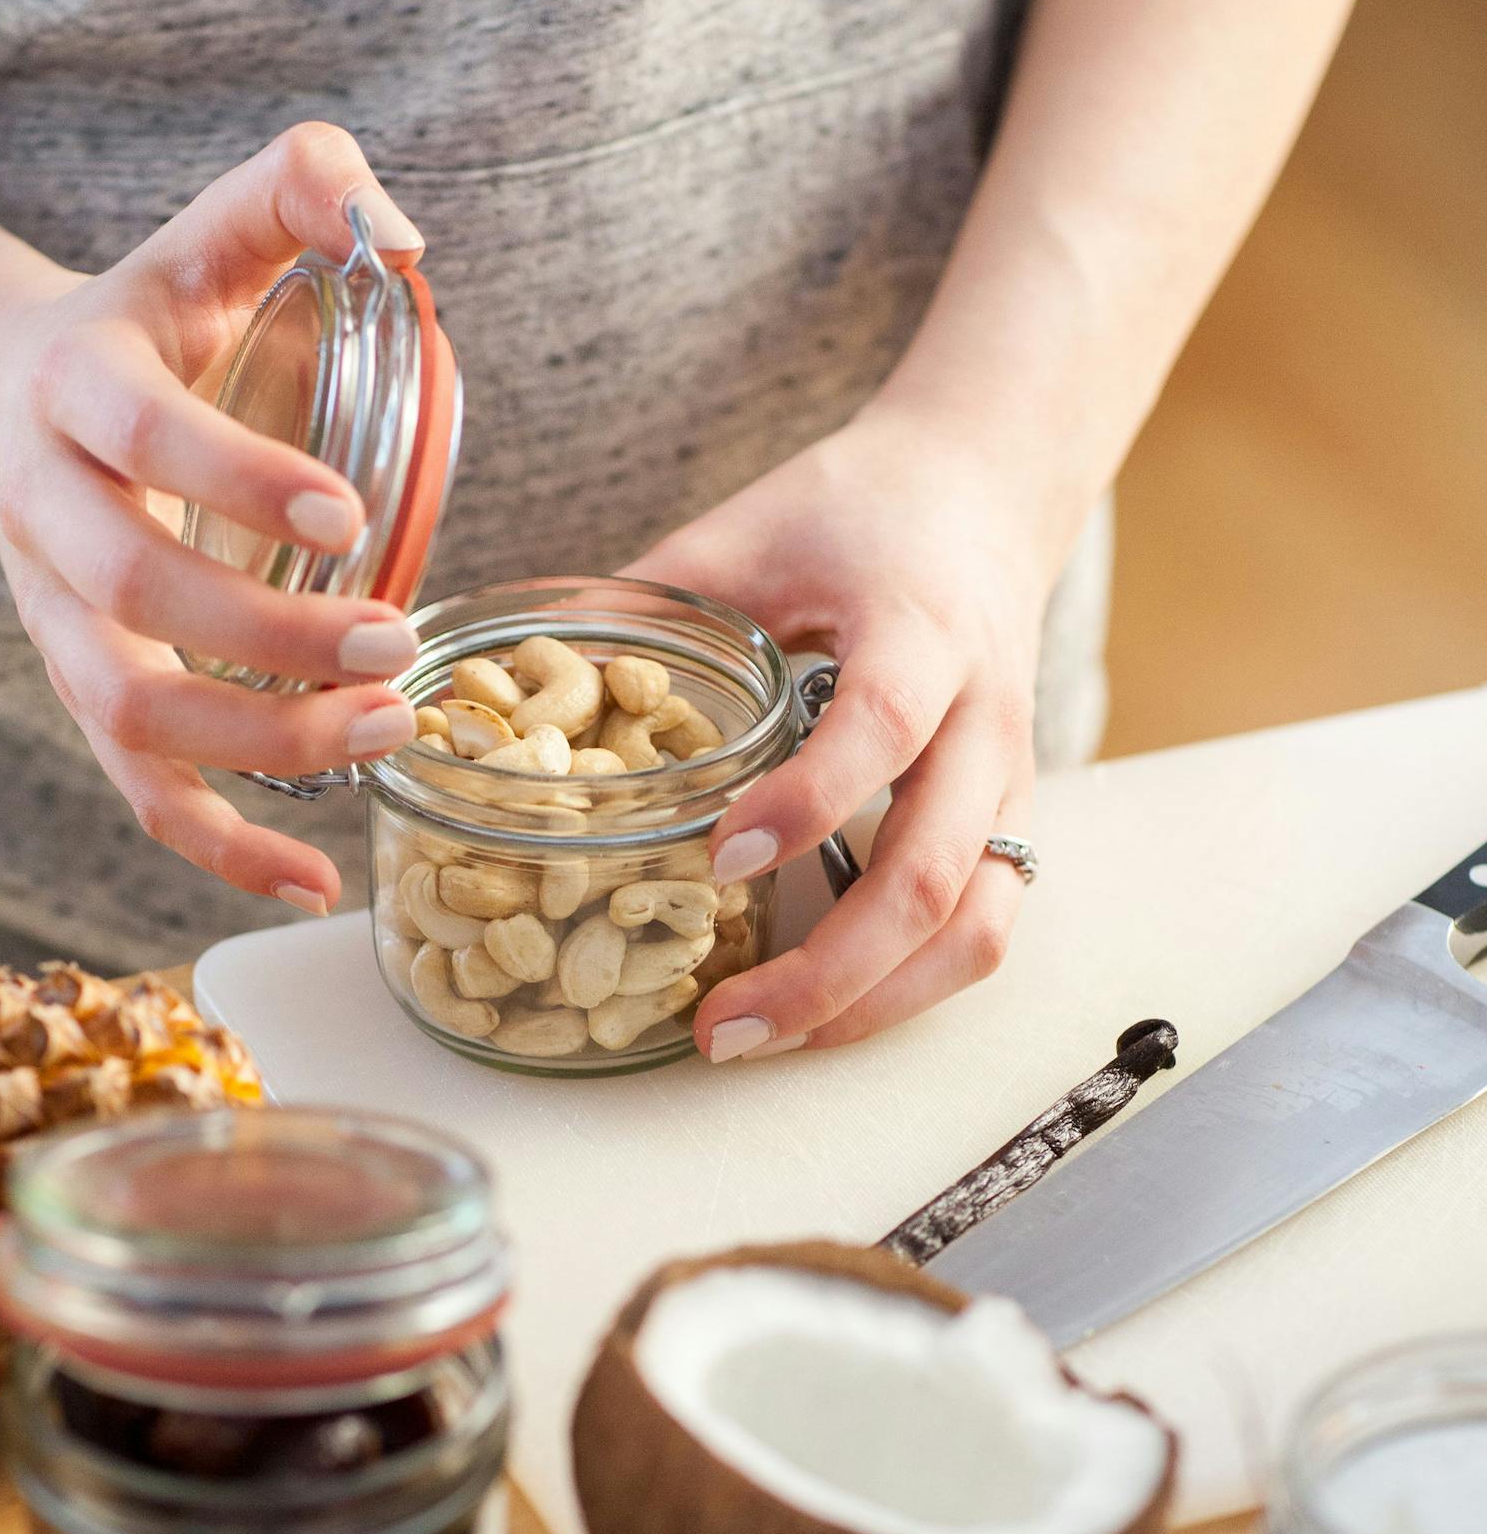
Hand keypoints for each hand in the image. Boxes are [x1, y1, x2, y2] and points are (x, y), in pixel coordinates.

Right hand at [0, 125, 426, 912]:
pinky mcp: (87, 695)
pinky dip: (222, 849)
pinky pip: (139, 794)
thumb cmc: (141, 324)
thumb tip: (397, 229)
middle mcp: (47, 515)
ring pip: (132, 713)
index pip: (143, 444)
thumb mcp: (202, 236)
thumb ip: (295, 188)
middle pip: (135, 597)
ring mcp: (59, 621)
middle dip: (269, 637)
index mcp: (75, 391)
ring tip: (390, 731)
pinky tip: (315, 881)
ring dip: (260, 745)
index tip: (351, 516)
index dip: (237, 483)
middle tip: (397, 642)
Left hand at [627, 401, 1053, 1058]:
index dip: (807, 801)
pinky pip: (982, 929)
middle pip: (932, 872)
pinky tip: (820, 1014)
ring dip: (871, 1006)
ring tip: (760, 1040)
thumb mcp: (747, 532)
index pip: (881, 727)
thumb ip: (647, 600)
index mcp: (921, 630)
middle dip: (828, 971)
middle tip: (721, 1026)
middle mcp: (983, 718)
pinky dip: (906, 991)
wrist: (985, 493)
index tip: (718, 856)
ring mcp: (1009, 782)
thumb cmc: (856, 512)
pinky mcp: (1011, 823)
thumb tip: (521, 672)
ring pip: (974, 927)